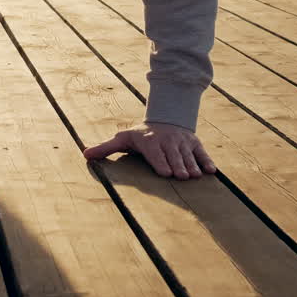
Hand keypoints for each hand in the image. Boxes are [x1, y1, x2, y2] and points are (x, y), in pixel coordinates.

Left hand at [83, 122, 216, 179]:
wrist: (165, 119)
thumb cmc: (140, 135)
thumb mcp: (123, 138)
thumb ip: (106, 148)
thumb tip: (85, 155)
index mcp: (150, 141)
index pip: (156, 153)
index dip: (161, 162)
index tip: (166, 172)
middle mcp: (167, 141)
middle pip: (174, 155)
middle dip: (178, 165)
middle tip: (182, 177)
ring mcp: (182, 142)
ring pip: (188, 155)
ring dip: (192, 165)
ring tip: (196, 177)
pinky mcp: (194, 143)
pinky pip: (202, 153)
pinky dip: (207, 161)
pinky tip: (211, 172)